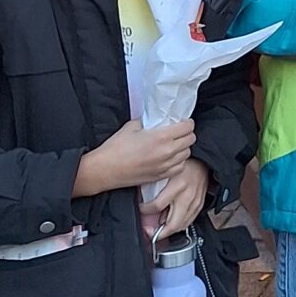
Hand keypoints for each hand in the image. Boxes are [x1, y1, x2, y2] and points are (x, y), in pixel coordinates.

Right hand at [72, 118, 195, 197]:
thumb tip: (155, 120)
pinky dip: (178, 161)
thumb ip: (148, 122)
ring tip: (174, 145)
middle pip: (191, 140)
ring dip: (183, 148)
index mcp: (161, 137)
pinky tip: (169, 158)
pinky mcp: (161, 176)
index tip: (183, 121)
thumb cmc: (115, 148)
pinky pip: (179, 167)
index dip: (187, 122)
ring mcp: (165, 166)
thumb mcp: (131, 127)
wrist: (104, 170)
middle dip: (187, 133)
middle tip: (179, 132)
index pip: (187, 127)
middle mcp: (167, 152)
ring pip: (187, 154)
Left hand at [146, 157, 208, 242]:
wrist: (203, 161)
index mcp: (177, 185)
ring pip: (181, 226)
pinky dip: (180, 225)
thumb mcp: (166, 171)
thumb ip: (155, 185)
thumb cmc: (183, 164)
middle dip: (159, 232)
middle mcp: (187, 196)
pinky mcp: (200, 205)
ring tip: (160, 228)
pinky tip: (173, 222)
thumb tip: (145, 201)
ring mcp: (195, 202)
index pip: (156, 206)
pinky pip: (189, 221)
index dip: (145, 210)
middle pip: (173, 224)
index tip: (141, 209)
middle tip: (150, 233)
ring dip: (170, 230)